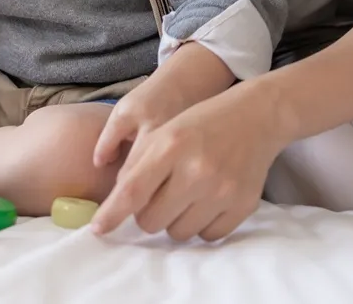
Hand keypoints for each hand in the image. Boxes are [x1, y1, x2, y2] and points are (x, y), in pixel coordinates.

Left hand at [92, 82, 286, 241]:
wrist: (255, 117)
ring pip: (178, 233)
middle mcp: (196, 171)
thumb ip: (137, 163)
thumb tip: (116, 202)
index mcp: (170, 146)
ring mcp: (222, 191)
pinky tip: (205, 202)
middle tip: (158, 196)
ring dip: (174, 220)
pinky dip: (201, 225)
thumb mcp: (163, 131)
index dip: (112, 213)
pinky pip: (208, 236)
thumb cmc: (199, 123)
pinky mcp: (242, 205)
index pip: (132, 190)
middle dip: (147, 213)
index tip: (98, 229)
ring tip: (183, 196)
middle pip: (152, 220)